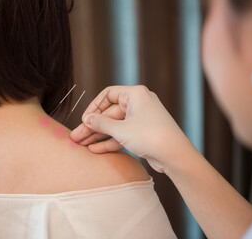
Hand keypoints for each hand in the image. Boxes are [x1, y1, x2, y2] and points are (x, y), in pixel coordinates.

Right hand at [70, 85, 193, 173]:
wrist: (176, 156)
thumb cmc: (151, 136)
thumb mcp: (121, 129)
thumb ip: (101, 123)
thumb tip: (87, 118)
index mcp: (135, 94)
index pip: (108, 95)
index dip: (93, 107)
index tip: (84, 120)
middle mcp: (138, 104)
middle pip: (109, 113)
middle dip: (92, 126)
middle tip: (76, 137)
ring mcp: (140, 119)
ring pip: (114, 126)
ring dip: (98, 135)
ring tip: (81, 144)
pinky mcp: (141, 133)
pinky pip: (121, 135)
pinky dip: (109, 141)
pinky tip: (95, 149)